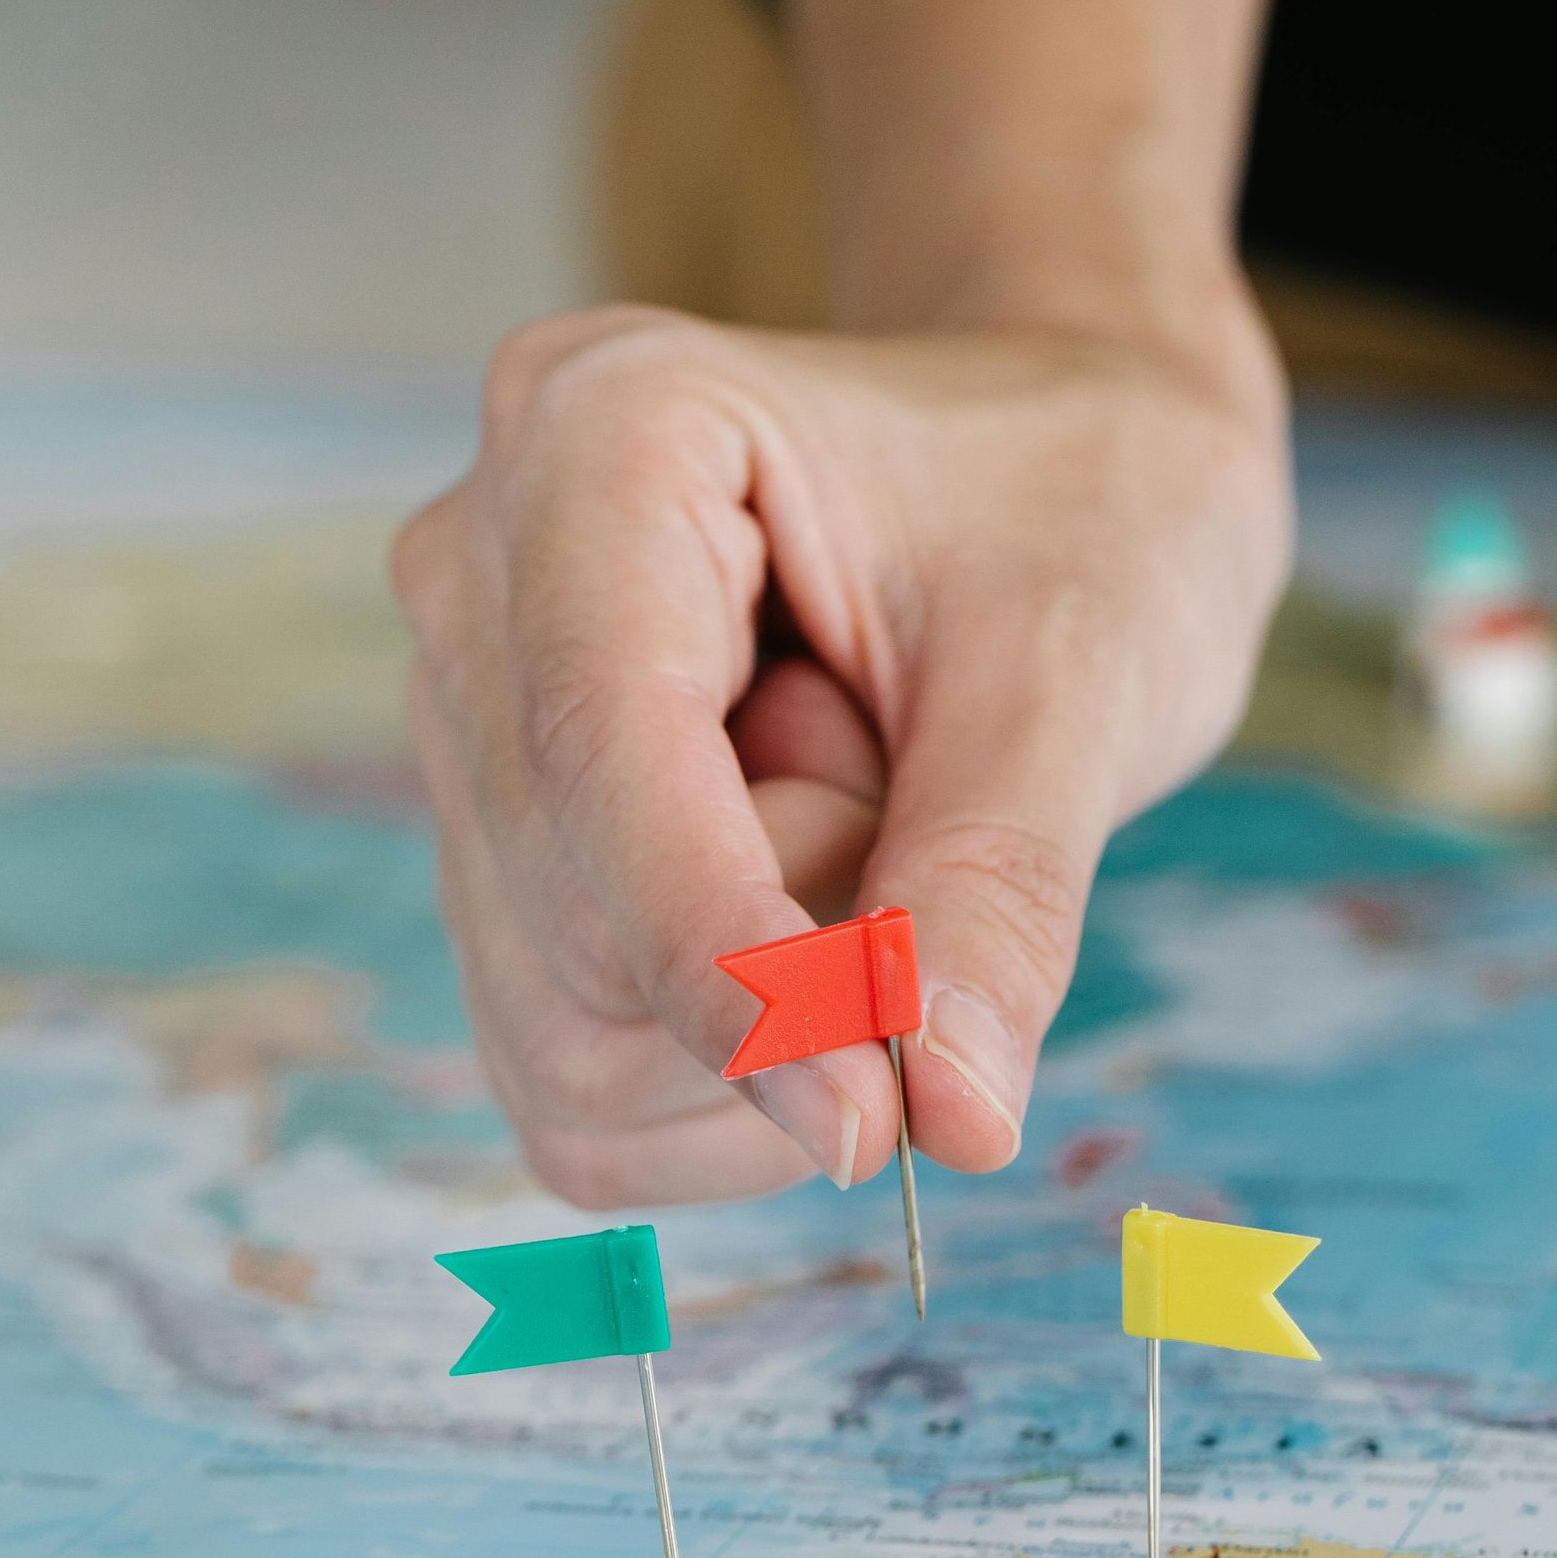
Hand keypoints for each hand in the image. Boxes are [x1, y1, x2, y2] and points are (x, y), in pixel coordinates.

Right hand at [393, 298, 1290, 1205]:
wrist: (1053, 466)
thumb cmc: (1079, 507)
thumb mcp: (1088, 663)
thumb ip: (1003, 882)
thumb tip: (947, 1117)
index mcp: (601, 435)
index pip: (601, 754)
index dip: (724, 963)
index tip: (868, 1123)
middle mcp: (481, 576)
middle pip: (577, 925)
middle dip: (797, 954)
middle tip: (929, 798)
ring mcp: (468, 725)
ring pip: (563, 1031)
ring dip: (769, 1021)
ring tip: (871, 822)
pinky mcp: (494, 853)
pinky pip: (569, 1077)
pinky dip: (725, 1086)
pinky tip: (817, 937)